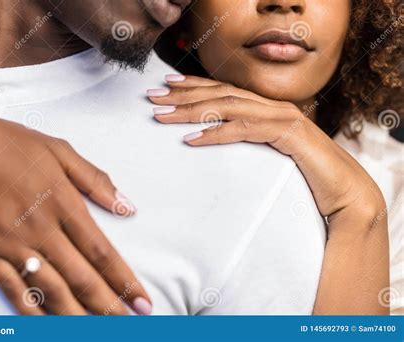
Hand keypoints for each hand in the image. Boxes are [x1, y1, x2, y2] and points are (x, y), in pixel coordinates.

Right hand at [0, 113, 150, 314]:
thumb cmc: (11, 145)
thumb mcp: (61, 151)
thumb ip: (96, 180)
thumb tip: (128, 206)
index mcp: (63, 203)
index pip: (101, 252)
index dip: (124, 280)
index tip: (141, 299)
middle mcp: (41, 229)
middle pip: (82, 278)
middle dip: (109, 305)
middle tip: (130, 322)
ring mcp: (13, 245)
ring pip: (51, 290)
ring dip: (78, 315)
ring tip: (98, 330)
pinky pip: (13, 290)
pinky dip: (33, 312)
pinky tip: (50, 325)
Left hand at [148, 75, 389, 313]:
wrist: (344, 191)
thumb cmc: (304, 175)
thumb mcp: (269, 155)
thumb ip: (248, 143)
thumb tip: (215, 144)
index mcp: (266, 108)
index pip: (223, 91)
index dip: (194, 86)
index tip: (167, 86)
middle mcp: (273, 106)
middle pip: (220, 94)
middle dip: (183, 94)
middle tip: (153, 97)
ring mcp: (282, 117)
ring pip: (228, 107)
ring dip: (192, 110)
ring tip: (163, 117)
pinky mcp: (288, 133)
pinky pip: (245, 130)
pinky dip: (216, 133)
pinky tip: (192, 139)